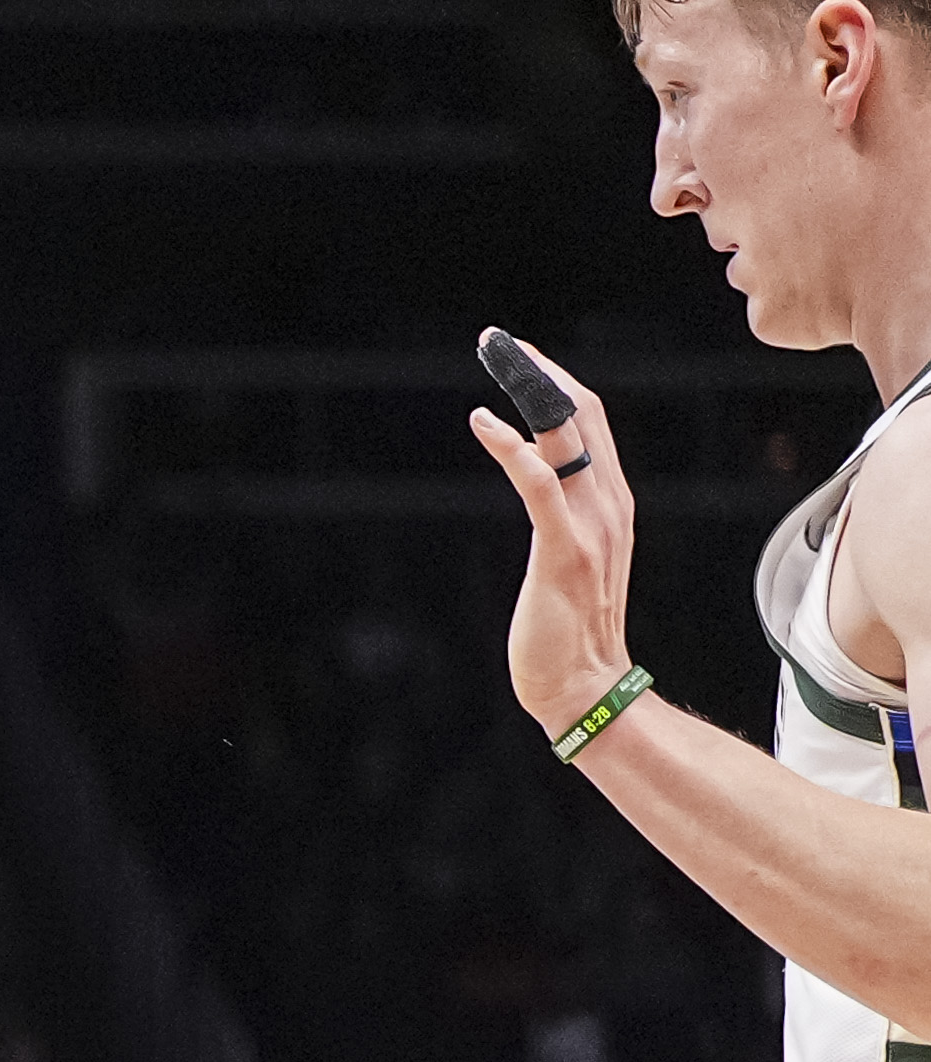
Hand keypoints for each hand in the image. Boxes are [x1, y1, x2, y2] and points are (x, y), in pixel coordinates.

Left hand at [468, 333, 638, 731]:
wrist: (585, 687)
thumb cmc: (567, 630)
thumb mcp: (568, 558)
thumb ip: (562, 515)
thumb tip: (539, 479)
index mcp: (611, 503)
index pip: (591, 423)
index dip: (558, 382)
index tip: (521, 357)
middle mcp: (610, 505)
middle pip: (584, 414)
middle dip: (541, 371)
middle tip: (498, 342)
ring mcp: (592, 525)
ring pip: (567, 435)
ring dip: (529, 391)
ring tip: (493, 359)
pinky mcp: (564, 549)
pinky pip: (538, 483)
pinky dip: (511, 446)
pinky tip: (482, 421)